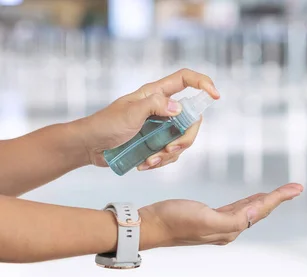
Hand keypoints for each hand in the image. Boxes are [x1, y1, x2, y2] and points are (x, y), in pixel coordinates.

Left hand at [78, 68, 219, 169]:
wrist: (89, 147)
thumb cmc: (104, 125)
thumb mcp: (129, 113)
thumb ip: (154, 106)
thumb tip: (178, 108)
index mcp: (156, 93)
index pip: (185, 80)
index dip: (203, 83)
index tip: (215, 96)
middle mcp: (162, 108)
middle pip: (191, 119)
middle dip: (184, 138)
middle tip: (169, 150)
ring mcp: (160, 127)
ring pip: (183, 140)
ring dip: (169, 154)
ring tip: (150, 160)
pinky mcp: (156, 143)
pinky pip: (171, 154)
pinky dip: (161, 162)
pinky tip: (145, 164)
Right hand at [138, 183, 303, 248]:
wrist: (150, 225)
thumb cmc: (174, 220)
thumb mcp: (205, 219)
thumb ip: (233, 220)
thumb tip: (255, 215)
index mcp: (231, 229)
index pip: (261, 211)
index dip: (279, 198)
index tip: (297, 188)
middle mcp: (229, 229)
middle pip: (260, 211)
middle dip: (278, 199)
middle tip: (295, 188)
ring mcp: (219, 224)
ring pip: (250, 210)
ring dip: (265, 200)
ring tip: (280, 192)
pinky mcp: (209, 217)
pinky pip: (237, 208)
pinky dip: (249, 202)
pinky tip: (253, 199)